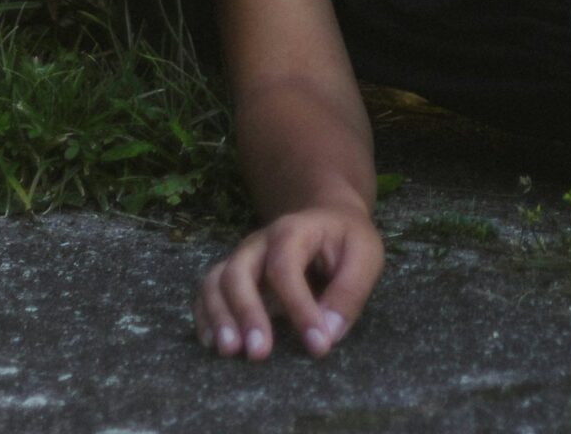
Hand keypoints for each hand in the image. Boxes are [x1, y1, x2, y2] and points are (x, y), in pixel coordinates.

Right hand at [194, 203, 383, 361]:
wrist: (327, 217)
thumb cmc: (346, 241)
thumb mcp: (365, 255)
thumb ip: (350, 292)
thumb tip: (327, 334)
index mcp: (294, 230)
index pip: (286, 267)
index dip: (299, 307)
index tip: (318, 344)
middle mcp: (260, 243)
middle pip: (239, 272)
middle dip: (246, 313)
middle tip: (260, 353)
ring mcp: (243, 259)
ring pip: (216, 282)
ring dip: (219, 317)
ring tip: (230, 351)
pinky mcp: (233, 277)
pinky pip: (207, 292)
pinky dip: (206, 317)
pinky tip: (213, 344)